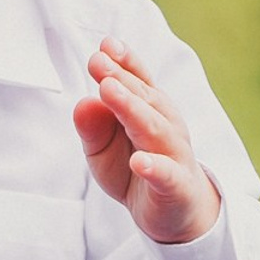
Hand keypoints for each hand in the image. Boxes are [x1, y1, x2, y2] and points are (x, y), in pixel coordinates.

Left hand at [72, 37, 221, 244]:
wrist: (174, 214)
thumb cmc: (137, 171)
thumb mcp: (103, 151)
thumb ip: (93, 127)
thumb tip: (83, 102)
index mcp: (149, 110)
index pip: (138, 80)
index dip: (124, 61)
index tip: (104, 45)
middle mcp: (166, 125)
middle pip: (144, 99)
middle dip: (120, 78)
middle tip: (97, 61)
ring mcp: (175, 155)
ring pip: (154, 129)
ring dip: (132, 109)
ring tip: (108, 92)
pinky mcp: (177, 187)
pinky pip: (166, 175)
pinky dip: (153, 167)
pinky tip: (137, 161)